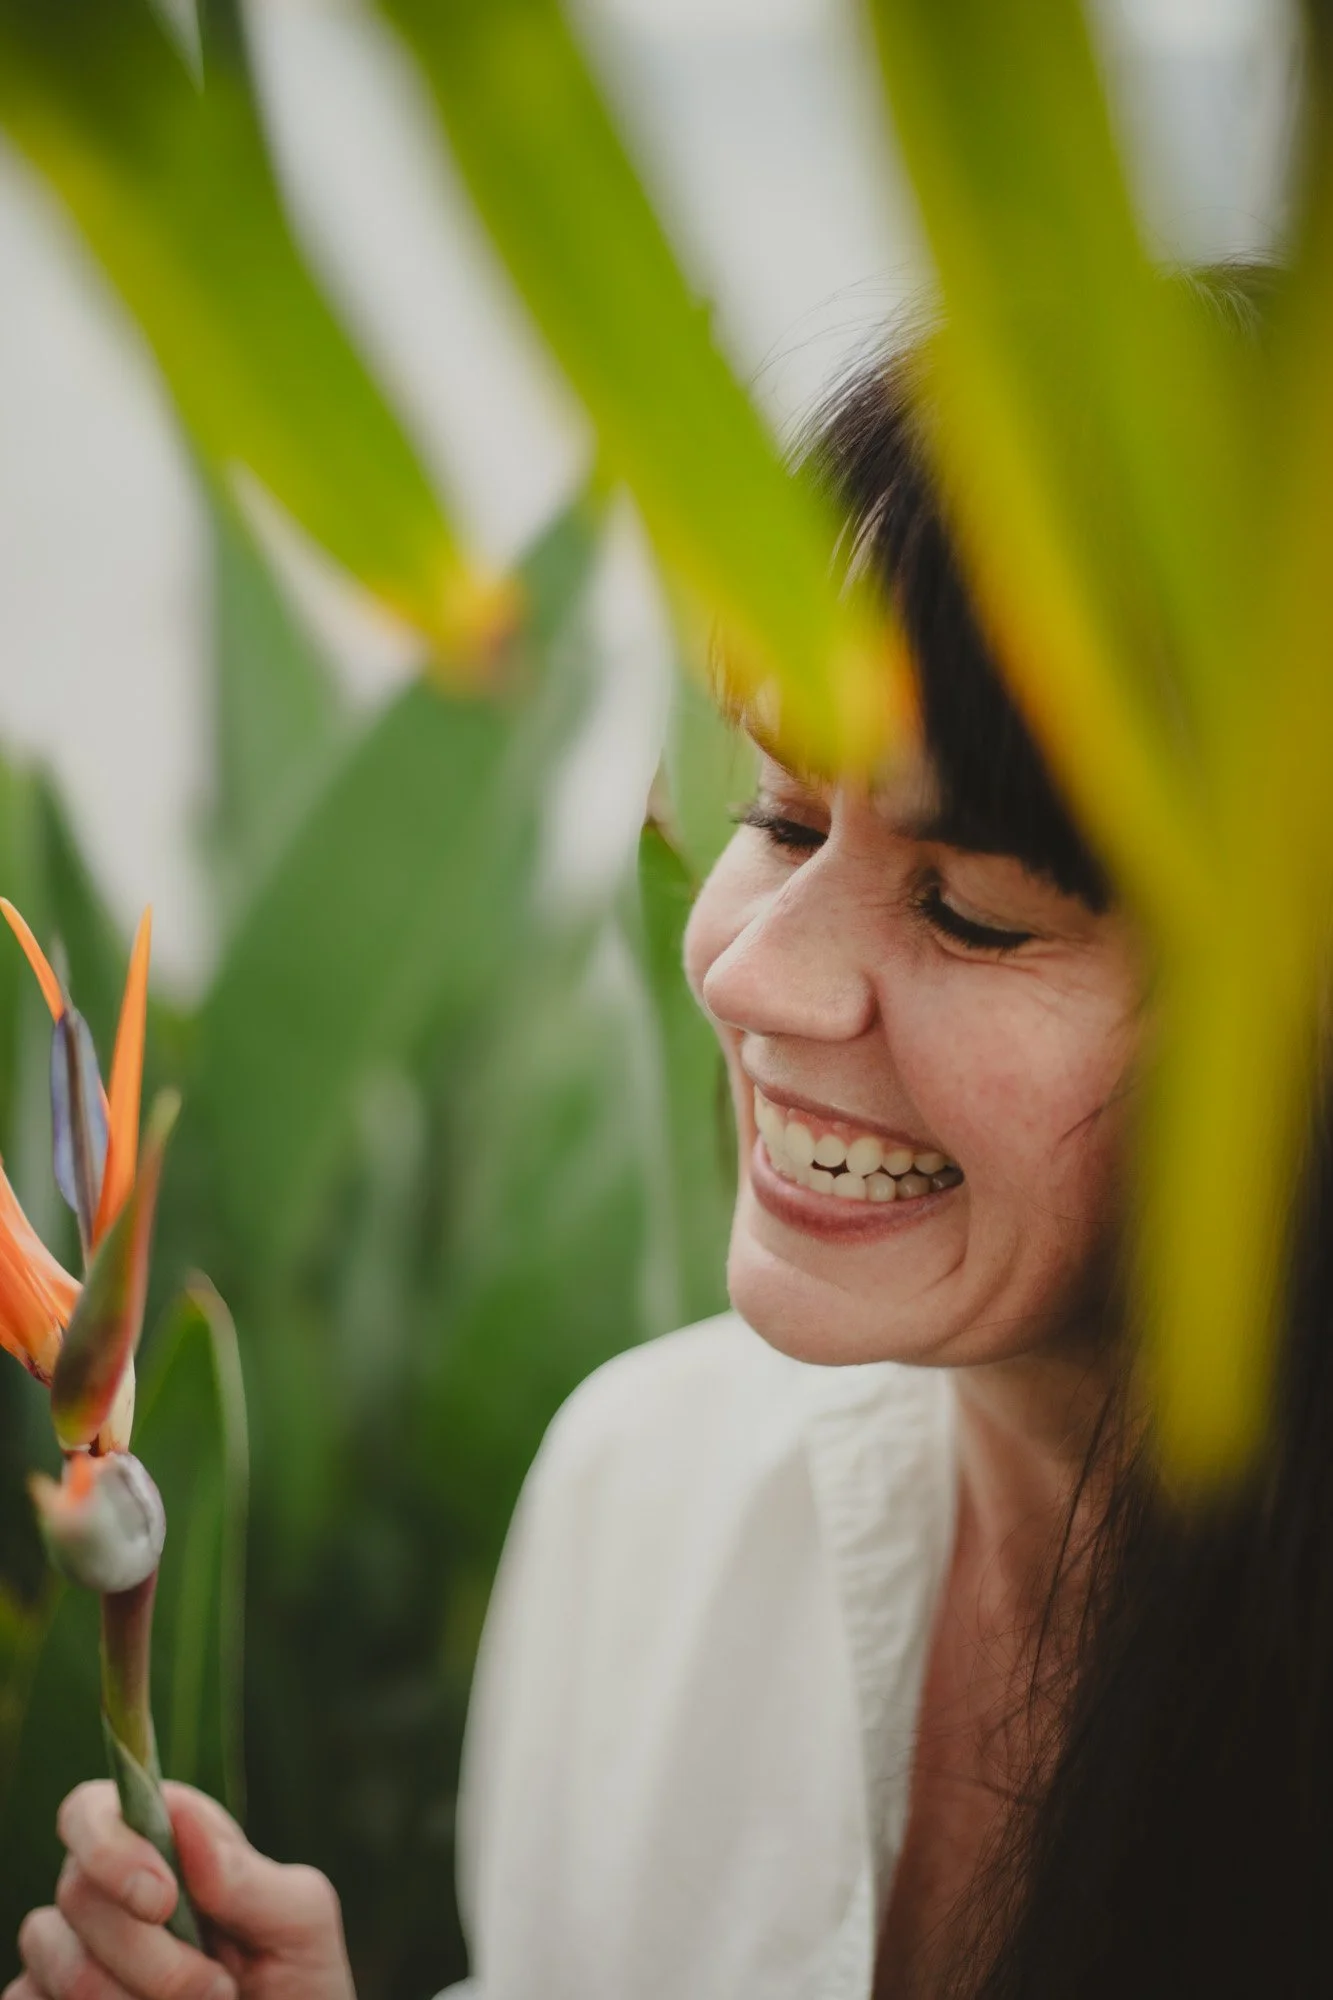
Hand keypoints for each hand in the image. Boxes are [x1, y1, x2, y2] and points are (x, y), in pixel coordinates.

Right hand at [9, 1780, 355, 1999]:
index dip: (112, 1845)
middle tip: (216, 1990)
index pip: (92, 1808)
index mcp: (166, 1846)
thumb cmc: (297, 1982)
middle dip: (148, 1952)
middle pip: (75, 1889)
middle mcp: (107, 1893)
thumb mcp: (299, 1926)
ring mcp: (73, 1954)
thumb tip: (184, 1820)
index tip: (161, 1899)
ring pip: (48, 1952)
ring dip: (123, 1995)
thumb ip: (251, 1878)